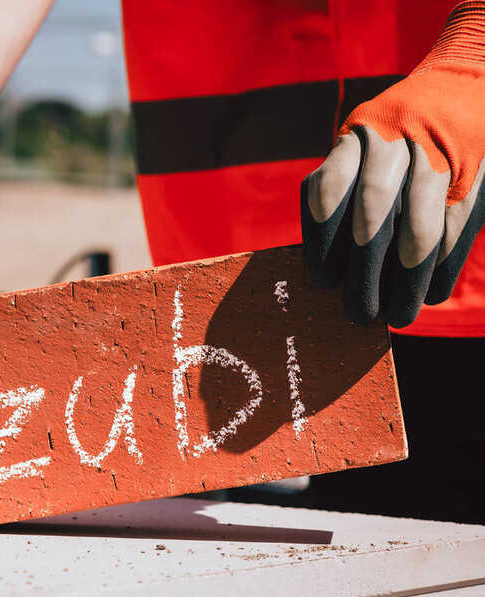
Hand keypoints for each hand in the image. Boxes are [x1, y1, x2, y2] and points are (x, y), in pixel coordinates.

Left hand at [302, 2, 484, 326]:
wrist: (465, 85)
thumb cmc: (393, 142)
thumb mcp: (360, 152)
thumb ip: (342, 197)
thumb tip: (330, 272)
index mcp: (357, 138)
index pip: (329, 188)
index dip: (323, 239)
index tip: (323, 281)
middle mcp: (396, 142)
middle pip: (375, 210)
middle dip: (364, 268)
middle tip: (357, 313)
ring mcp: (441, 156)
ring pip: (421, 226)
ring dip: (407, 278)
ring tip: (397, 316)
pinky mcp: (477, 173)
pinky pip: (457, 227)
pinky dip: (443, 266)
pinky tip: (429, 294)